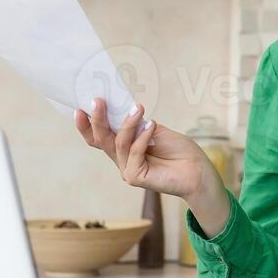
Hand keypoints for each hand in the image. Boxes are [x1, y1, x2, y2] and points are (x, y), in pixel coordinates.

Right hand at [74, 98, 220, 206]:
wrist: (198, 170)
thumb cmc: (179, 150)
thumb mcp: (154, 130)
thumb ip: (136, 124)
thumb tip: (121, 109)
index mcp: (123, 148)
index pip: (99, 137)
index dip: (87, 124)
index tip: (80, 107)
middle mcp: (121, 159)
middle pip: (102, 139)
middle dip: (98, 118)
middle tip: (98, 100)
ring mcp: (127, 169)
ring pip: (118, 143)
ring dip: (128, 124)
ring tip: (139, 109)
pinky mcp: (135, 176)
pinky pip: (133, 152)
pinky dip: (142, 137)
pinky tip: (152, 125)